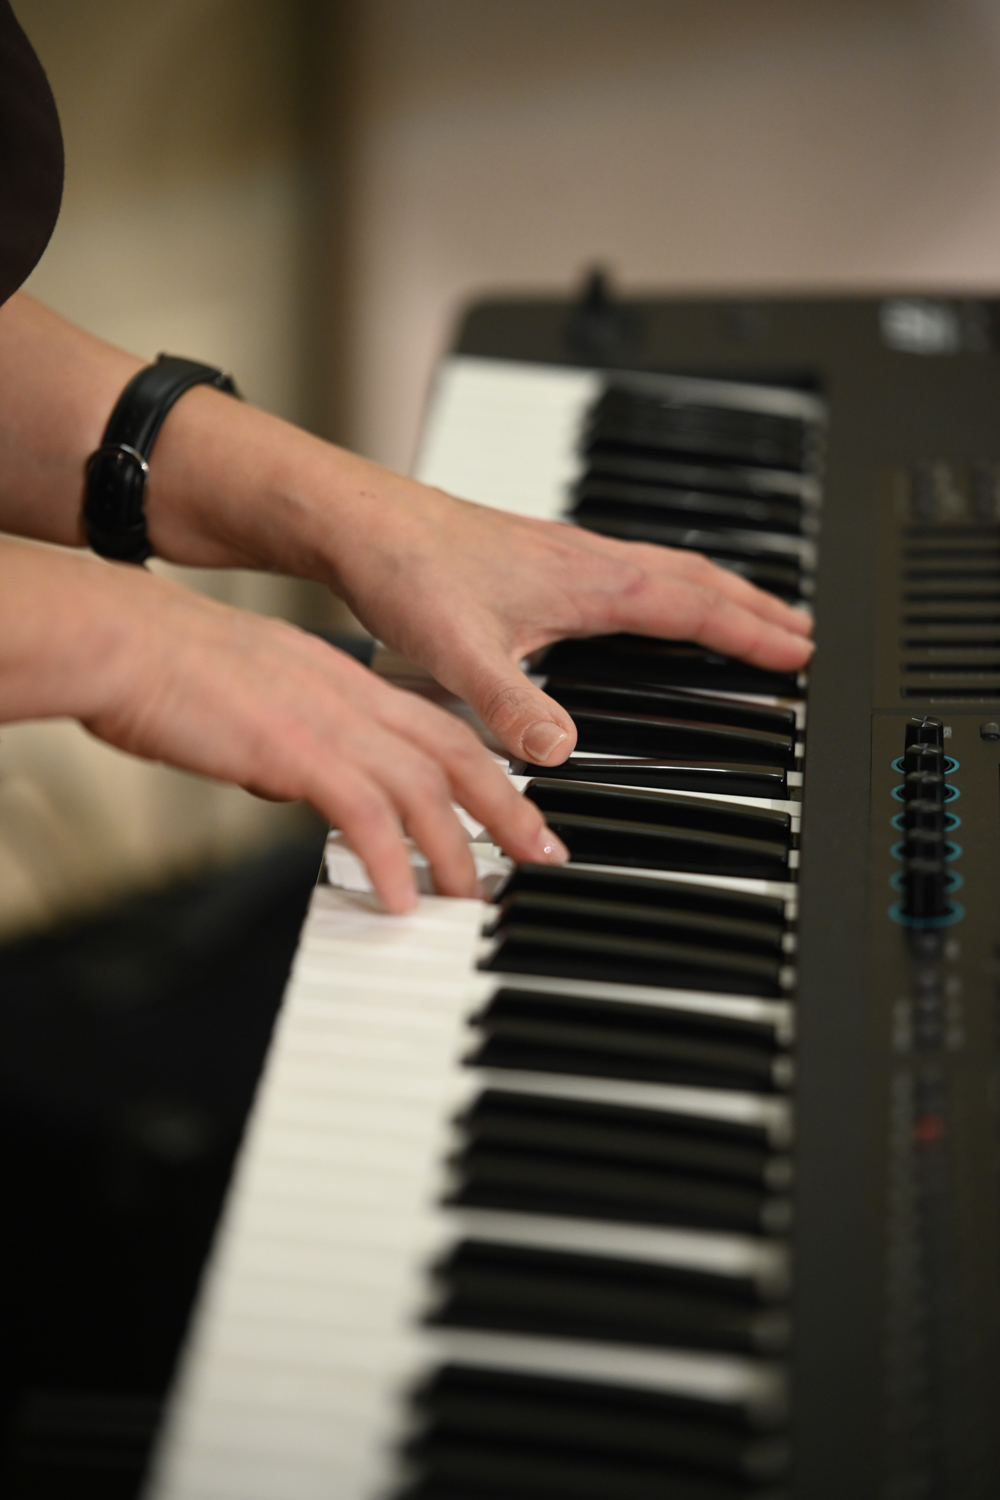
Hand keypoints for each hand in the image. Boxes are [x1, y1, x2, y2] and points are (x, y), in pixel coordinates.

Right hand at [0, 539, 565, 912]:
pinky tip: (401, 899)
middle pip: (457, 756)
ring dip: (457, 851)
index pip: (441, 727)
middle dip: (509, 811)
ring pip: (423, 790)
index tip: (517, 808)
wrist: (123, 639)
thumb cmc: (169, 667)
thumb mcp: (257, 697)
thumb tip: (302, 785)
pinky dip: (391, 861)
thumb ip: (293, 739)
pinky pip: (363, 816)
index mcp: (347, 680)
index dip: (489, 771)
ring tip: (471, 900)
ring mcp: (328, 722)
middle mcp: (352, 697)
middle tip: (543, 855)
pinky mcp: (294, 751)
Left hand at [307, 470, 813, 766]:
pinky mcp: (541, 557)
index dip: (748, 631)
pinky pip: (633, 569)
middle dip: (754, 608)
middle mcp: (588, 560)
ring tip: (750, 614)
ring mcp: (567, 554)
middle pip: (696, 579)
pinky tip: (651, 604)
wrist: (359, 522)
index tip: (796, 652)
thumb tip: (561, 750)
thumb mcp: (459, 651)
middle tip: (800, 633)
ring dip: (718, 591)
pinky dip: (670, 586)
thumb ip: (511, 704)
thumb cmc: (407, 570)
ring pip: (667, 568)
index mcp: (588, 580)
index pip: (692, 605)